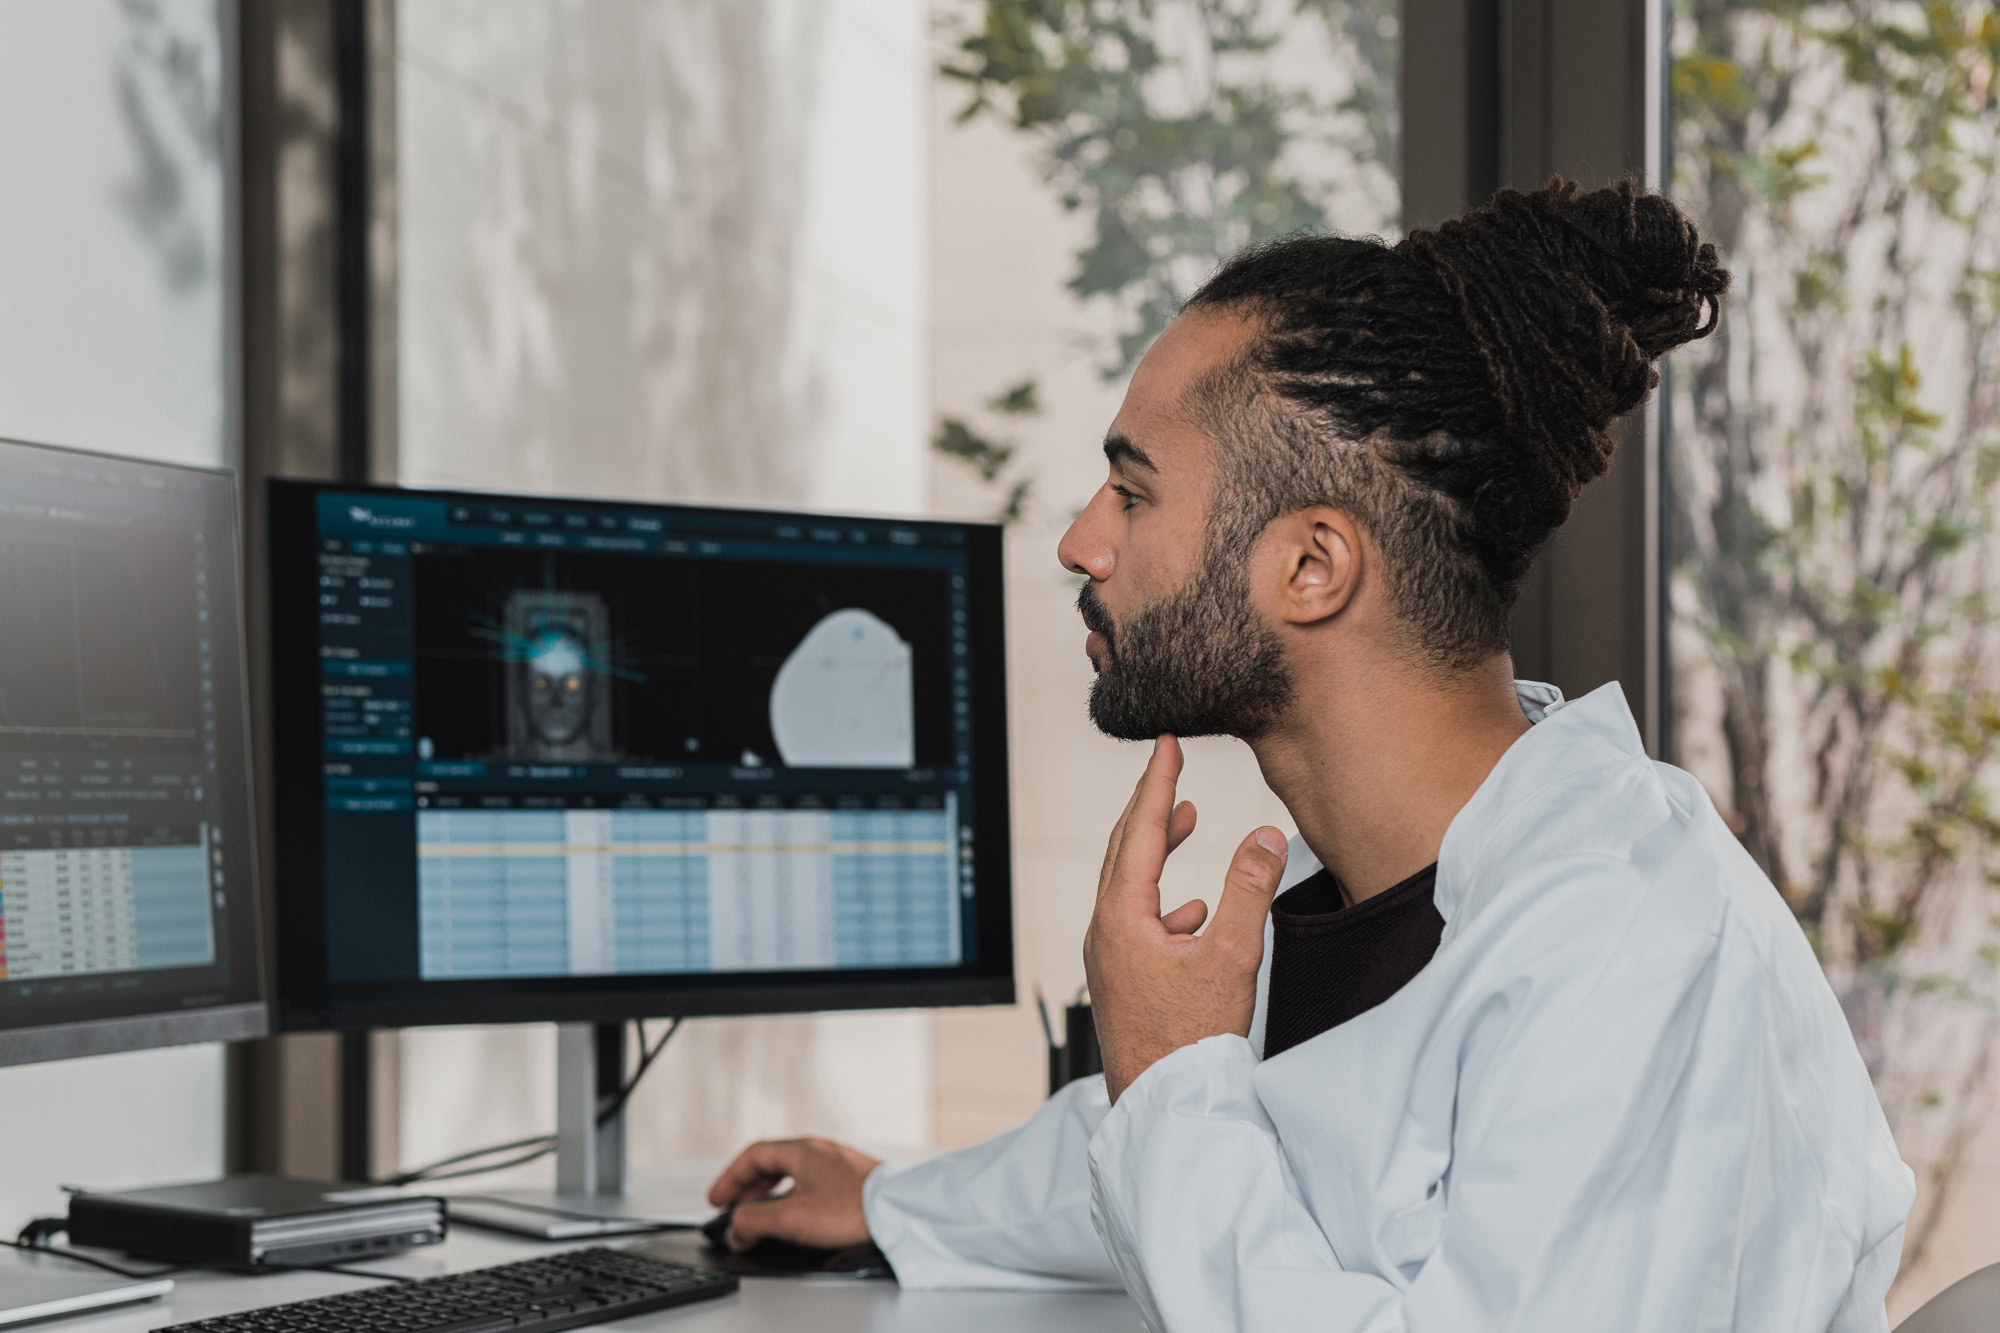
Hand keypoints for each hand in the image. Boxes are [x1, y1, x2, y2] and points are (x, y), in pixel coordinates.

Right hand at [705, 1137, 881, 1250]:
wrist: (898, 1214)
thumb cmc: (852, 1209)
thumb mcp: (791, 1218)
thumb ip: (754, 1222)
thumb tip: (735, 1227)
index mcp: (803, 1150)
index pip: (754, 1155)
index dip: (730, 1178)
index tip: (717, 1200)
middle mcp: (821, 1151)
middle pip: (773, 1164)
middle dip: (749, 1188)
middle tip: (734, 1209)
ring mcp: (840, 1165)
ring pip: (794, 1175)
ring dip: (771, 1196)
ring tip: (762, 1217)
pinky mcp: (854, 1183)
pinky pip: (813, 1186)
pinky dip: (794, 1200)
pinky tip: (798, 1219)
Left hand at [1084, 735, 1287, 1101]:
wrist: (1165, 1109)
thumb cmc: (1191, 1041)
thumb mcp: (1232, 957)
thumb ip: (1250, 890)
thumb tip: (1265, 834)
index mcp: (1120, 917)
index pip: (1137, 831)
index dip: (1156, 783)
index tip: (1165, 744)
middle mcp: (1104, 933)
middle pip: (1122, 852)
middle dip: (1150, 808)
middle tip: (1169, 770)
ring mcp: (1109, 960)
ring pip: (1128, 887)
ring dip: (1156, 851)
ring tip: (1184, 822)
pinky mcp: (1122, 982)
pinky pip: (1137, 923)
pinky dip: (1163, 901)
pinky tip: (1193, 911)